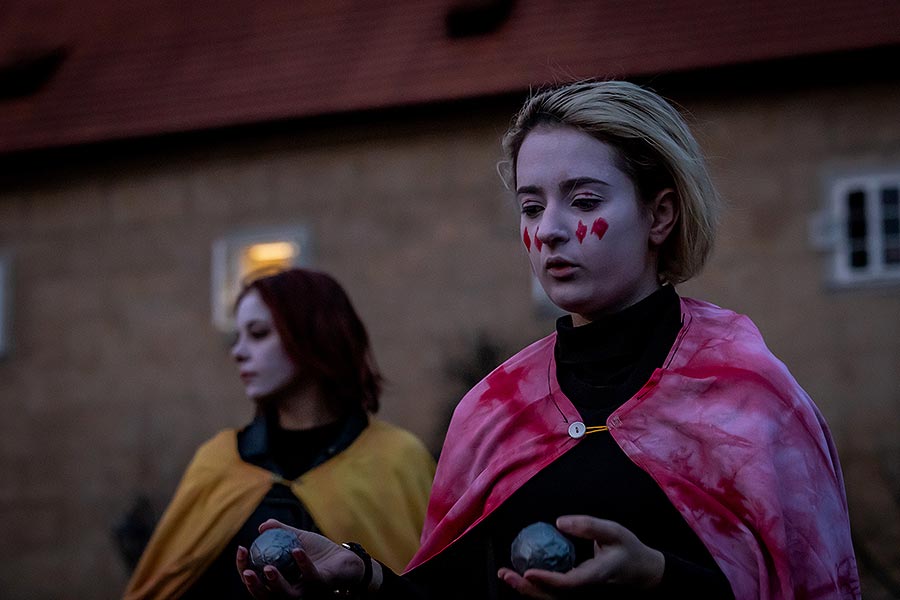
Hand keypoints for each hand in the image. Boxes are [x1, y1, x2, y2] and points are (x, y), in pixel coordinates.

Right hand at [236, 519, 364, 598]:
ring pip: (286, 595)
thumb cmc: (319, 552)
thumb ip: (280, 532)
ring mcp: (306, 592)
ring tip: (268, 568)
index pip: (256, 580)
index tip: (240, 550)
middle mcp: (290, 591)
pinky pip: (311, 577)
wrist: (345, 557)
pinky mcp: (322, 587)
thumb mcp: (297, 539)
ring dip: (275, 583)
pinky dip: (303, 564)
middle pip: (264, 595)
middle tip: (247, 571)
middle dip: (253, 585)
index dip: (243, 568)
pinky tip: (297, 550)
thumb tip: (262, 526)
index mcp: (280, 582)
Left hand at [497, 516, 663, 598]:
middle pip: (552, 596)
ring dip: (526, 588)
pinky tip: (520, 572)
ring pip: (550, 597)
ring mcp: (579, 591)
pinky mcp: (575, 588)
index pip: (568, 583)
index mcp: (594, 576)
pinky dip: (534, 584)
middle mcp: (584, 588)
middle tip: (505, 573)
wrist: (640, 571)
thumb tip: (559, 522)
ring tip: (505, 574)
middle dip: (526, 588)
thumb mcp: (613, 531)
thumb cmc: (628, 549)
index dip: (547, 580)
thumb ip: (588, 526)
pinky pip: (552, 590)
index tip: (527, 572)